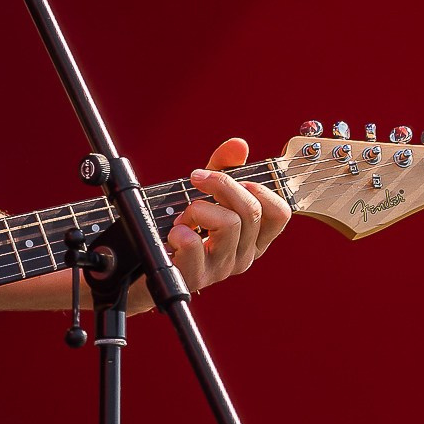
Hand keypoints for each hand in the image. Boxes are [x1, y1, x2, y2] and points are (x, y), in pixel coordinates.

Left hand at [151, 137, 289, 300]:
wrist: (143, 266)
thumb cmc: (181, 229)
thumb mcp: (205, 194)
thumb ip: (223, 168)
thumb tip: (238, 145)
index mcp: (253, 239)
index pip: (279, 214)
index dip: (260, 188)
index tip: (236, 180)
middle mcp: (243, 256)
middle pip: (251, 211)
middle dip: (222, 184)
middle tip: (196, 178)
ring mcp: (221, 270)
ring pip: (228, 223)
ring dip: (197, 209)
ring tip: (183, 217)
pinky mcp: (195, 277)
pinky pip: (194, 244)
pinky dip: (179, 231)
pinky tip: (173, 234)